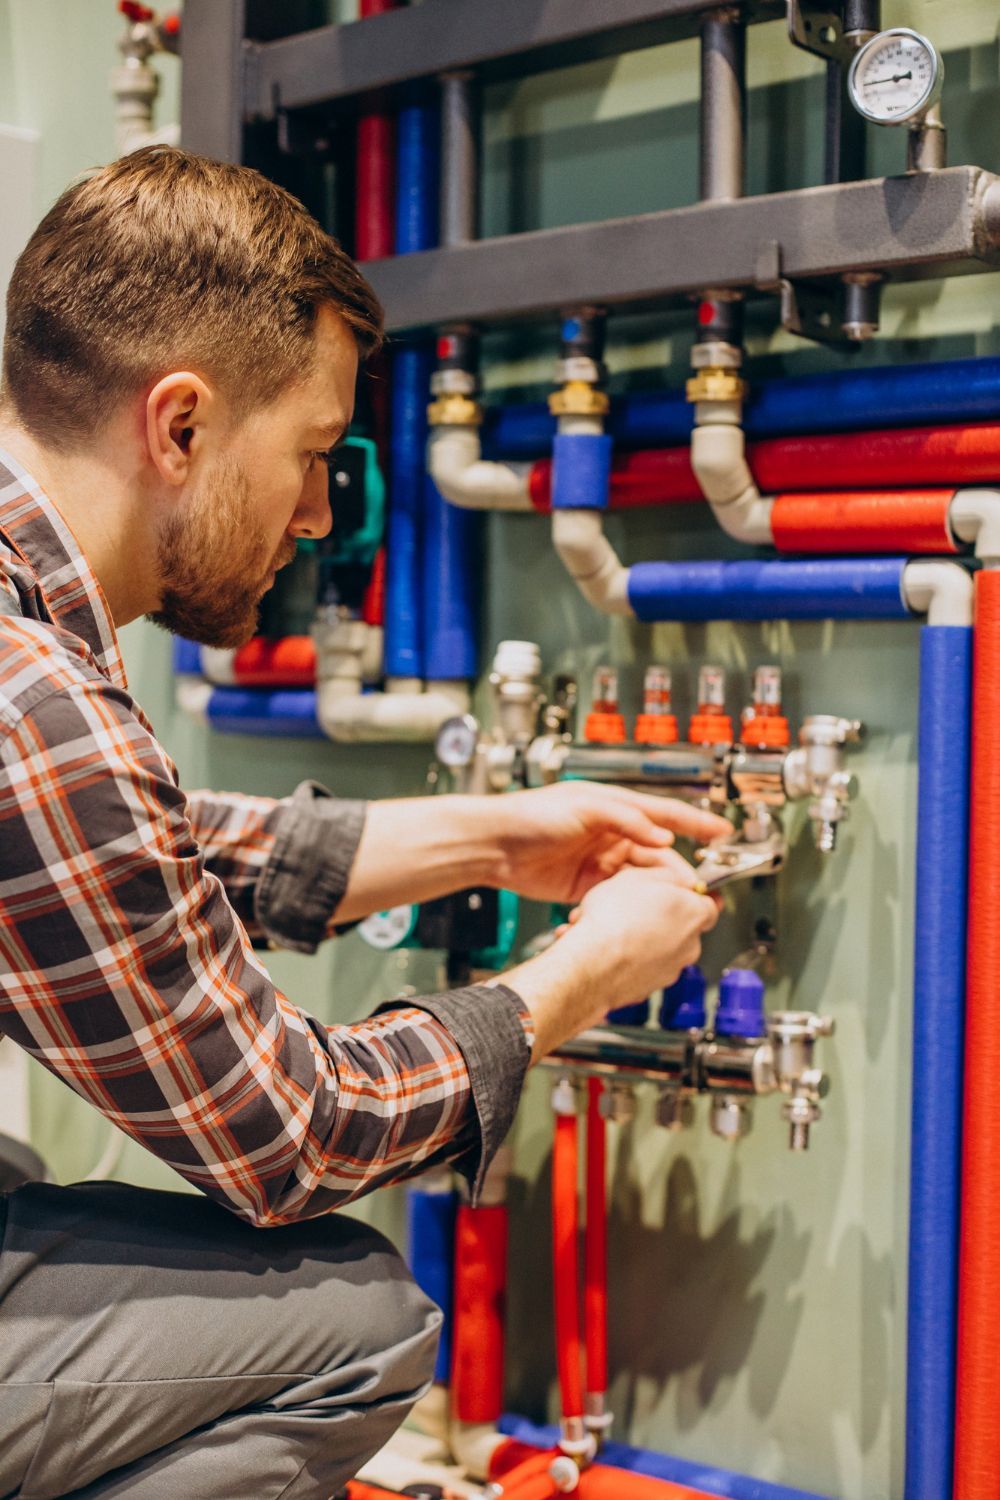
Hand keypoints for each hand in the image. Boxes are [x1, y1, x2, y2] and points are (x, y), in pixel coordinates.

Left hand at [492, 781, 730, 904]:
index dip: (696, 824)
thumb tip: (661, 837)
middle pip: (657, 854)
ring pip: (641, 879)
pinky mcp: (586, 886)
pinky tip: (635, 915)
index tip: (723, 832)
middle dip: (677, 873)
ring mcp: (600, 861)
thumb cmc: (532, 815)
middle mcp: (613, 834)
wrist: (494, 844)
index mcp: (616, 808)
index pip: (665, 815)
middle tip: (695, 890)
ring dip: (655, 893)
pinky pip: (617, 897)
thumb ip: (625, 820)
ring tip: (670, 907)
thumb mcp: (585, 807)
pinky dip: (627, 906)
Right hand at [498, 865, 719, 1060]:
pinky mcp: (650, 987)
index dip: (694, 896)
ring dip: (640, 937)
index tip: (682, 892)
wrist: (592, 962)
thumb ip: (666, 875)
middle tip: (635, 907)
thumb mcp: (638, 875)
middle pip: (683, 926)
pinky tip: (605, 947)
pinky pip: (642, 967)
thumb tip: (675, 878)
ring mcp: (671, 969)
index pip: (711, 904)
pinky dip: (629, 958)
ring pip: (659, 948)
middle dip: (660, 917)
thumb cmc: (614, 919)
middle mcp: (689, 945)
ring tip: (610, 927)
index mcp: (694, 913)